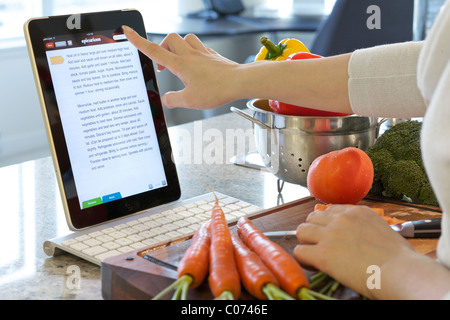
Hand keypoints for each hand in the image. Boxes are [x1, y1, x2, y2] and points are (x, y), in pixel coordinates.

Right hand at [122, 25, 239, 108]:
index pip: (154, 50)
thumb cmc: (217, 89)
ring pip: (185, 39)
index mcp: (180, 64)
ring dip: (178, 47)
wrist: (239, 81)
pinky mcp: (213, 56)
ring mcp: (203, 54)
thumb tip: (165, 100)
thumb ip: (174, 100)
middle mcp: (190, 55)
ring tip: (178, 62)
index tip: (128, 31)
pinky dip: (193, 52)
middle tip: (162, 65)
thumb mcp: (190, 100)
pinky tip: (196, 64)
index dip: (138, 41)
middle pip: (169, 40)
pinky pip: (199, 47)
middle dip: (161, 48)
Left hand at [293, 205, 414, 298]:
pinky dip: (303, 259)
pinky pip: (299, 251)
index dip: (328, 224)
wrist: (400, 271)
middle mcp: (341, 219)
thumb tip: (361, 239)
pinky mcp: (323, 254)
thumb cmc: (400, 259)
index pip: (331, 210)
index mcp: (358, 212)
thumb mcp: (384, 231)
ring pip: (301, 230)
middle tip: (320, 245)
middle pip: (312, 218)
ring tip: (314, 254)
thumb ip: (367, 229)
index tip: (331, 236)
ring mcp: (330, 235)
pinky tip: (314, 266)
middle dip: (314, 231)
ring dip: (306, 242)